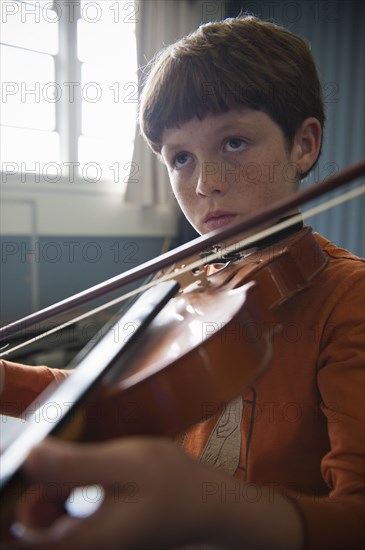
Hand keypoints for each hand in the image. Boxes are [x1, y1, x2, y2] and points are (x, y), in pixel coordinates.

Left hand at [9, 437, 220, 549]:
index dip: (9, 499)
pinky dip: (62, 493)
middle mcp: (81, 547)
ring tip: (69, 460)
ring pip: (44, 521)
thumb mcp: (126, 464)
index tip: (16, 469)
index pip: (18, 535)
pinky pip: (62, 517)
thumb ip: (76, 465)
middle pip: (28, 527)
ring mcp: (89, 542)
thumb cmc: (174, 484)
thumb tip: (29, 456)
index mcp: (81, 538)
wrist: (207, 505)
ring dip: (45, 489)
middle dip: (29, 490)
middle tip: (50, 457)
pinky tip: (82, 473)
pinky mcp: (96, 534)